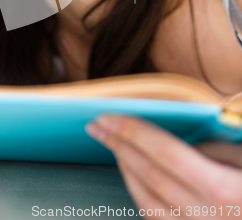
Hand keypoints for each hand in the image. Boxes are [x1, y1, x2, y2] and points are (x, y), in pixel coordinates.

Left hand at [86, 115, 241, 218]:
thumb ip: (217, 147)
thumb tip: (182, 138)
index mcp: (227, 192)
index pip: (166, 154)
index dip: (133, 132)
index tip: (108, 115)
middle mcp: (210, 219)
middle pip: (150, 178)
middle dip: (119, 146)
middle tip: (96, 125)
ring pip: (148, 203)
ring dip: (124, 170)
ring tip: (111, 146)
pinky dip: (139, 195)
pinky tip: (134, 179)